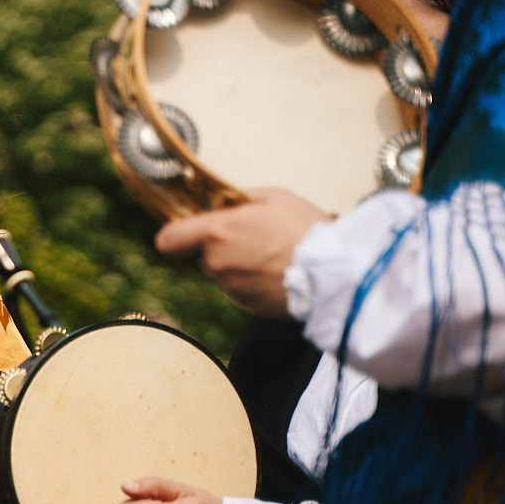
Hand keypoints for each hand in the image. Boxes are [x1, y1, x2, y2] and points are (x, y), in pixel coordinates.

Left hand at [153, 188, 327, 316]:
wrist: (334, 272)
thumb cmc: (306, 230)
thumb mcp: (274, 197)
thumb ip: (239, 200)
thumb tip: (225, 205)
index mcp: (217, 232)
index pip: (169, 239)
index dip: (175, 236)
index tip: (185, 233)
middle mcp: (217, 263)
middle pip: (205, 255)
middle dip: (224, 247)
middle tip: (258, 237)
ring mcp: (231, 288)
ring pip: (225, 274)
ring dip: (241, 266)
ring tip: (275, 255)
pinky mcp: (247, 306)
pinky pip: (242, 291)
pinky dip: (255, 283)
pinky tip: (280, 273)